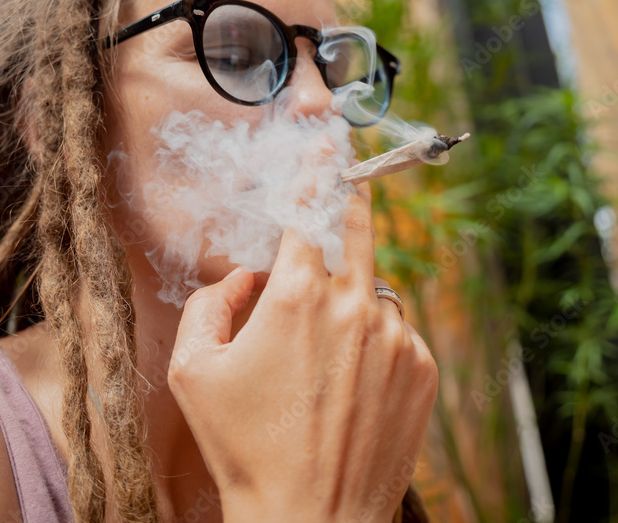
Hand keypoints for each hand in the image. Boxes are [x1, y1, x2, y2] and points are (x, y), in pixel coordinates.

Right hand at [168, 183, 438, 522]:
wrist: (311, 520)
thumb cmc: (245, 449)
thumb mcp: (193, 372)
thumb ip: (210, 302)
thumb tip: (246, 276)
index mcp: (296, 295)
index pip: (311, 206)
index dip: (318, 164)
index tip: (327, 134)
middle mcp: (355, 306)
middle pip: (357, 227)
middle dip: (348, 199)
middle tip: (343, 181)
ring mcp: (397, 338)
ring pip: (374, 287)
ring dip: (350, 298)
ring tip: (321, 358)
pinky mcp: (423, 370)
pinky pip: (397, 331)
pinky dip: (374, 340)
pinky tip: (348, 387)